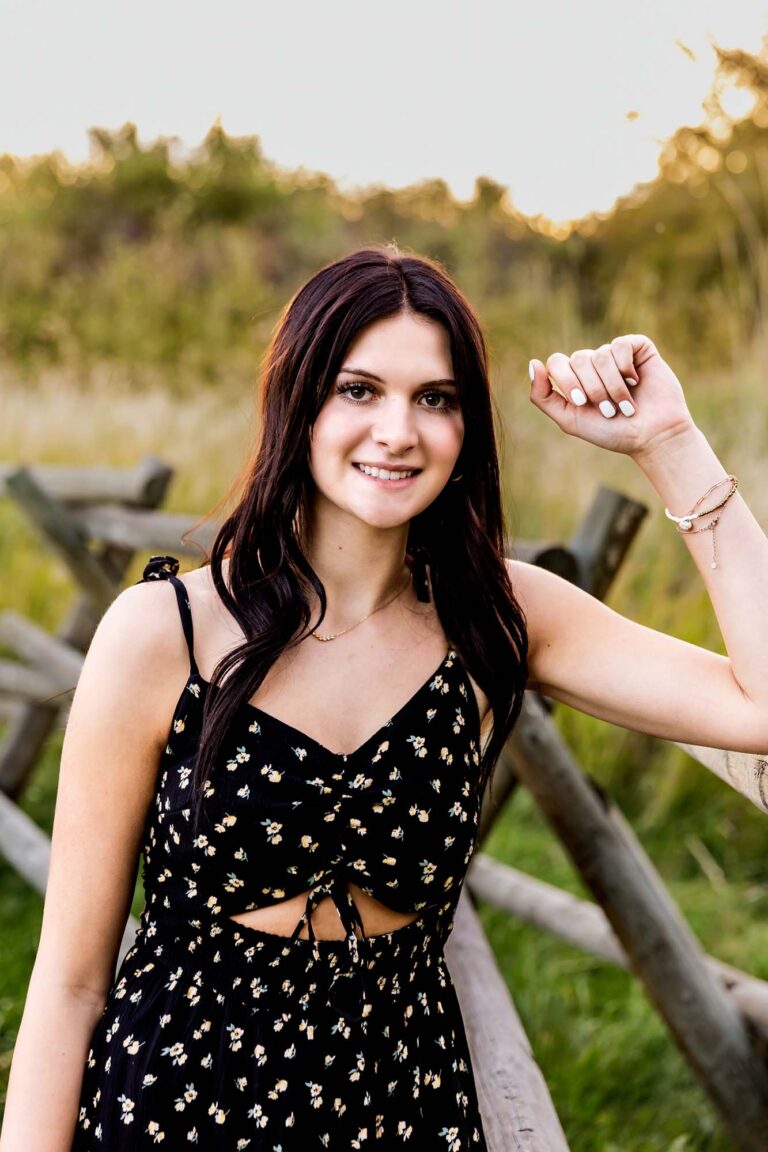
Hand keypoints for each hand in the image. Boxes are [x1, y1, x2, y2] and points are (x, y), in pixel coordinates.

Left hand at [528, 334, 696, 457]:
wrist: (652, 437)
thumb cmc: (612, 432)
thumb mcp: (570, 419)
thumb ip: (544, 396)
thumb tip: (533, 363)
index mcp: (575, 378)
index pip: (557, 362)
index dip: (567, 380)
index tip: (582, 402)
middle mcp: (594, 364)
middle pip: (578, 358)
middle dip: (593, 388)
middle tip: (608, 409)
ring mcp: (616, 356)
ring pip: (601, 355)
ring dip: (612, 386)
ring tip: (625, 404)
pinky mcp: (639, 349)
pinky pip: (621, 344)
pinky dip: (626, 367)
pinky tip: (635, 381)